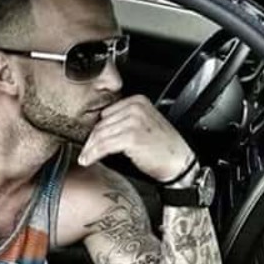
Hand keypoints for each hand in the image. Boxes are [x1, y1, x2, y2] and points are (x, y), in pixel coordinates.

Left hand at [78, 95, 193, 181]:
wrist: (179, 163)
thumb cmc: (164, 149)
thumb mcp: (145, 126)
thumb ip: (125, 121)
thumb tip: (102, 129)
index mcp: (138, 101)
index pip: (106, 113)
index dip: (95, 129)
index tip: (88, 141)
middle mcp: (135, 107)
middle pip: (101, 123)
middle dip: (90, 140)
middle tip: (83, 152)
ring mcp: (134, 121)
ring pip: (100, 134)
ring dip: (89, 149)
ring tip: (84, 158)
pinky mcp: (132, 137)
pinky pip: (104, 145)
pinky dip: (93, 154)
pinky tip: (88, 160)